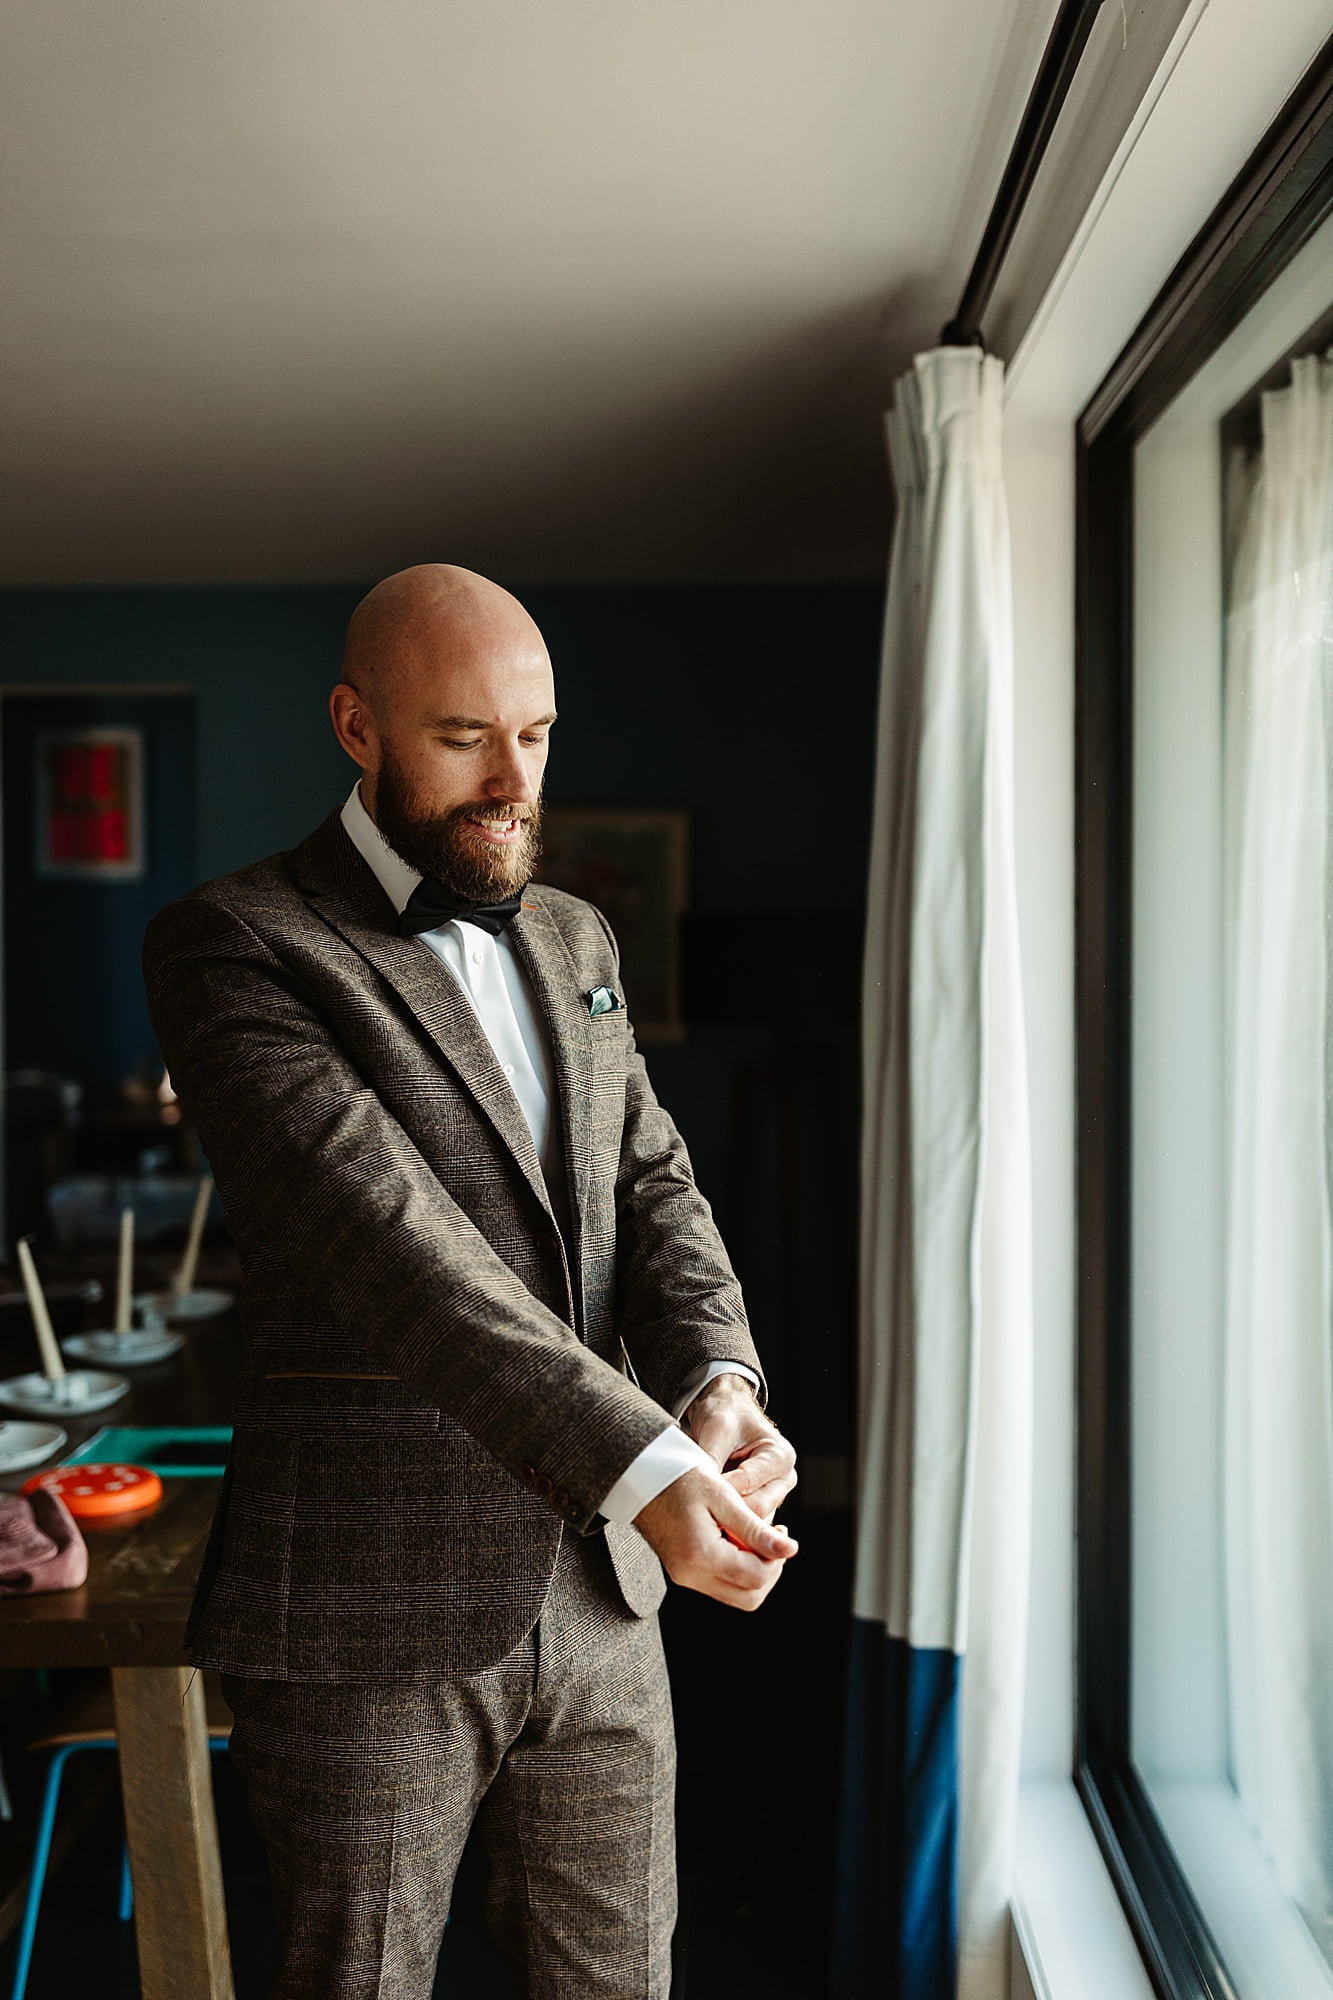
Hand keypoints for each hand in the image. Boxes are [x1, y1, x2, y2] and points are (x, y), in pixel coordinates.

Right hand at [632, 1464, 797, 1610]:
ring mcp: (684, 1577)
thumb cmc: (681, 1477)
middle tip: (772, 1539)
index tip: (781, 1531)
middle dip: (769, 1571)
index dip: (777, 1558)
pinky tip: (737, 1540)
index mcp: (701, 1554)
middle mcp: (690, 1574)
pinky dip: (737, 1570)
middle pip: (749, 1597)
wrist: (642, 1476)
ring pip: (736, 1596)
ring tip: (756, 1537)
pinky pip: (720, 1585)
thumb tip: (790, 1550)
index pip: (756, 1577)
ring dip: (754, 1572)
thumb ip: (755, 1528)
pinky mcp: (682, 1572)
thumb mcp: (723, 1496)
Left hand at [683, 1373, 797, 1523]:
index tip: (697, 1493)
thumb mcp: (717, 1430)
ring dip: (728, 1520)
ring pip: (752, 1520)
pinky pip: (747, 1522)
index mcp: (780, 1456)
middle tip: (696, 1509)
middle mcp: (784, 1477)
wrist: (727, 1411)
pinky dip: (730, 1523)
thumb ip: (712, 1460)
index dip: (721, 1490)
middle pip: (756, 1508)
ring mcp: (775, 1493)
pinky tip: (710, 1520)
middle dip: (726, 1509)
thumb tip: (700, 1490)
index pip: (749, 1484)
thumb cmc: (727, 1414)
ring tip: (701, 1517)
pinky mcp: (763, 1503)